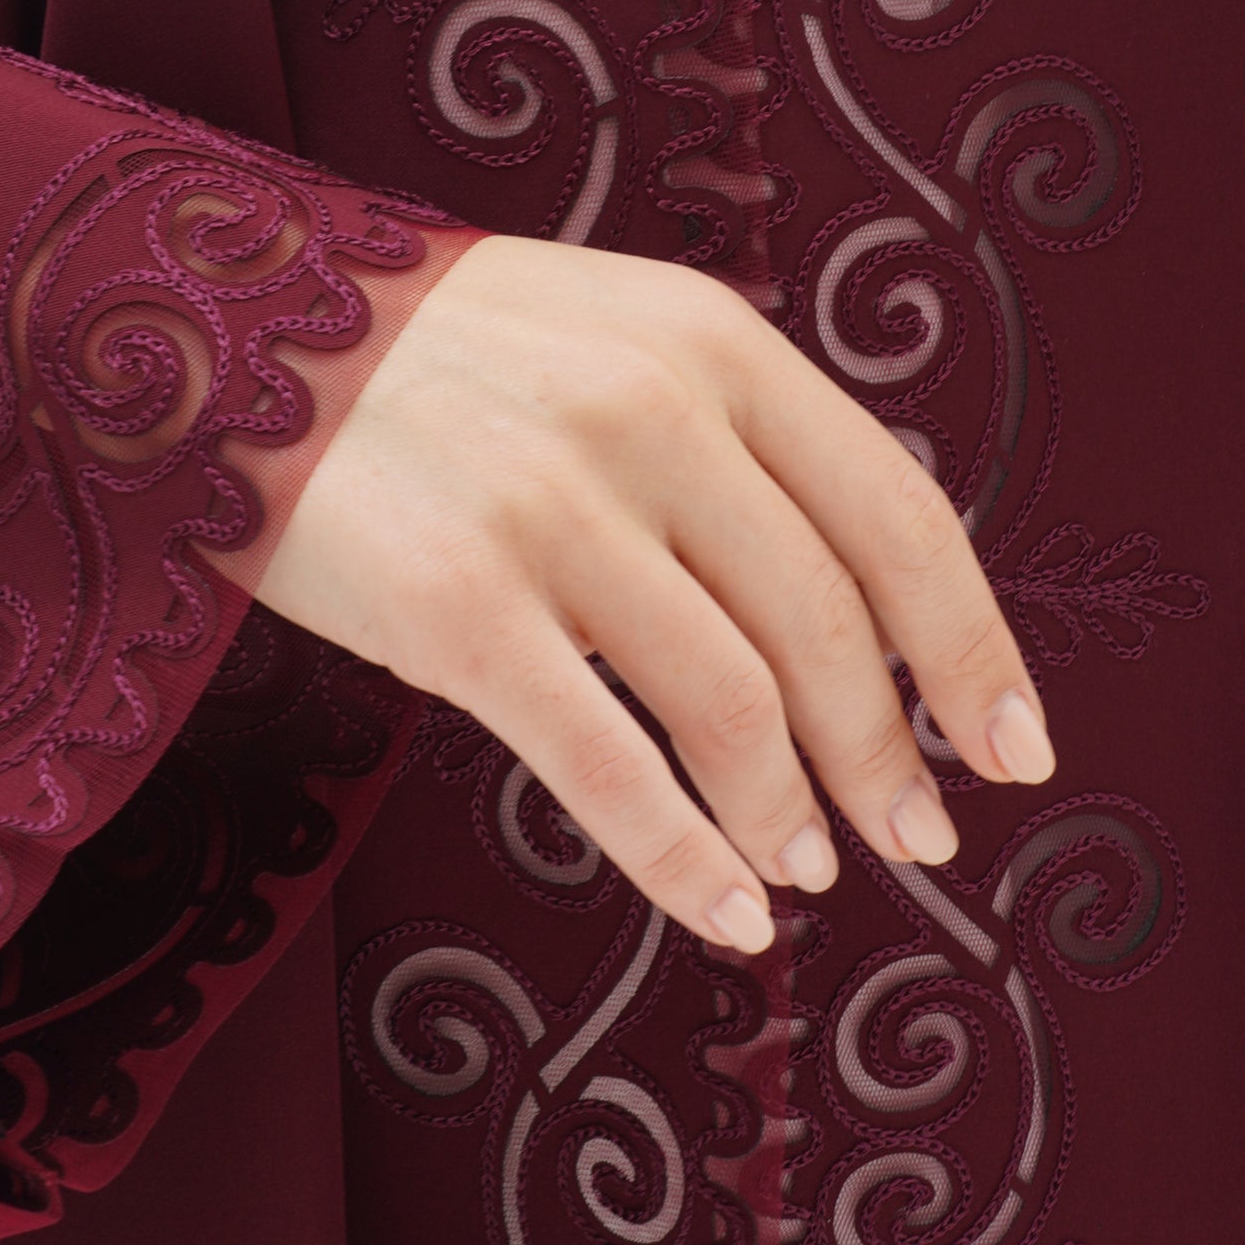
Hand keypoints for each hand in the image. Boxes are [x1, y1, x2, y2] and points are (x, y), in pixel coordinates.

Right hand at [255, 230, 1053, 951]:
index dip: (970, 647)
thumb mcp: (611, 333)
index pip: (895, 510)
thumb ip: (734, 436)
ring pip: (731, 705)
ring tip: (800, 871)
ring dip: (789, 815)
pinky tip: (722, 914)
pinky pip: (607, 765)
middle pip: (825, 625)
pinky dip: (683, 859)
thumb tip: (863, 615)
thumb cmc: (435, 355)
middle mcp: (646, 412)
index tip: (1016, 748)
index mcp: (707, 337)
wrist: (228, 331)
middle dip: (887, 756)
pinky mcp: (457, 605)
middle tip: (917, 838)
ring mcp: (550, 508)